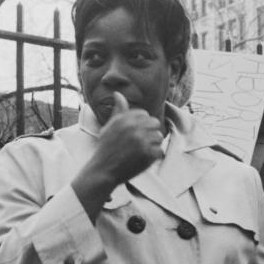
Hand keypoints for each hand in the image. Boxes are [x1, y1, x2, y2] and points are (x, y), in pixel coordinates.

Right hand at [72, 92, 165, 218]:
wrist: (103, 170)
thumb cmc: (106, 148)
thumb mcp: (109, 126)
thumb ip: (118, 111)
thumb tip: (118, 93)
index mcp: (124, 119)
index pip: (145, 114)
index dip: (143, 124)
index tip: (136, 134)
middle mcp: (133, 127)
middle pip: (155, 123)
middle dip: (150, 132)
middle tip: (141, 143)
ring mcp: (141, 141)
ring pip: (159, 137)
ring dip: (153, 145)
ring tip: (141, 151)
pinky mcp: (147, 154)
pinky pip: (160, 150)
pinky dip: (154, 156)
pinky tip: (144, 159)